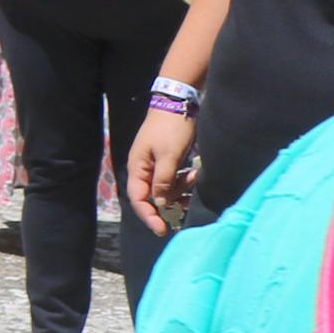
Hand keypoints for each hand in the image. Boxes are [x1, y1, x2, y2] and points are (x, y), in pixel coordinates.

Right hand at [126, 107, 197, 233]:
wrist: (178, 101)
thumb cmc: (171, 129)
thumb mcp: (169, 156)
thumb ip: (164, 181)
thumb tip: (160, 203)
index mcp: (138, 167)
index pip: (138, 199)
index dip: (149, 216)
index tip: (162, 230)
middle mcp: (143, 168)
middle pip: (152, 195)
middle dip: (170, 202)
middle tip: (188, 204)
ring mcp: (155, 163)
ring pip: (165, 188)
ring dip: (180, 189)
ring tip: (195, 178)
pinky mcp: (167, 159)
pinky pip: (173, 178)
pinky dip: (184, 181)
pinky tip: (195, 173)